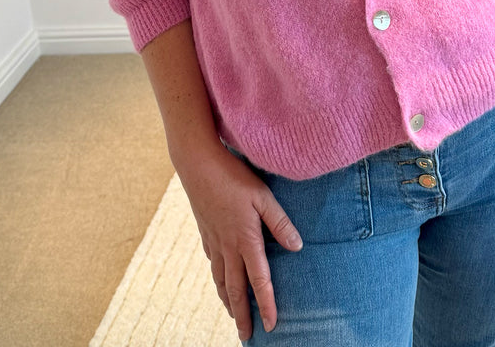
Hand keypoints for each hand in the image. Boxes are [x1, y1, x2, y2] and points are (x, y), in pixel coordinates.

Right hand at [177, 144, 302, 339]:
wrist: (197, 166)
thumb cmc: (233, 177)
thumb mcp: (263, 196)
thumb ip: (280, 222)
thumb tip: (297, 246)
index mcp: (246, 240)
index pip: (259, 280)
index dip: (267, 304)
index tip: (271, 326)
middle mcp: (228, 247)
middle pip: (236, 290)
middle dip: (243, 315)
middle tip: (247, 336)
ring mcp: (214, 242)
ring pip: (221, 281)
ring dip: (228, 301)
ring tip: (234, 316)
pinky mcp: (206, 233)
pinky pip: (213, 265)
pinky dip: (218, 280)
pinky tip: (221, 281)